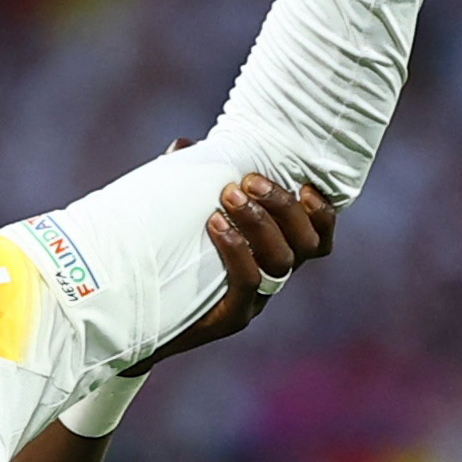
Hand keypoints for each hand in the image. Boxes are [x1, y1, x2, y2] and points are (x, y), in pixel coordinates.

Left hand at [139, 155, 336, 368]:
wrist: (138, 312)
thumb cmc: (167, 257)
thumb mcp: (182, 211)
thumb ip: (191, 178)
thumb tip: (186, 145)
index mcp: (273, 250)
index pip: (319, 235)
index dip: (323, 213)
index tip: (304, 185)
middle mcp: (272, 275)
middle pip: (306, 243)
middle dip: (283, 206)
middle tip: (248, 182)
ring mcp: (256, 299)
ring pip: (282, 262)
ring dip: (261, 222)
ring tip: (227, 197)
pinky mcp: (232, 316)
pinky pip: (248, 283)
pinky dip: (238, 250)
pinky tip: (215, 225)